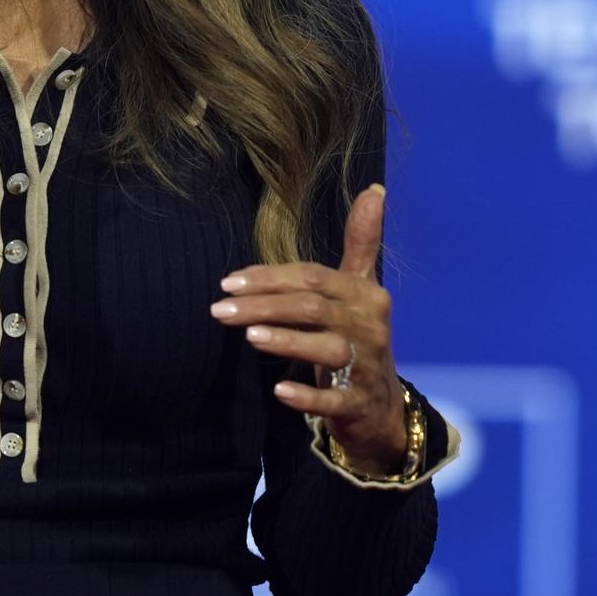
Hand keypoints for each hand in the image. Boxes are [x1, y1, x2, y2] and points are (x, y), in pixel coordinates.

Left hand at [207, 184, 409, 470]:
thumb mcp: (359, 289)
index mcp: (367, 294)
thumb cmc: (355, 337)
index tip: (228, 281)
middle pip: (312, 308)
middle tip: (218, 309)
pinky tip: (279, 390)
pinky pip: (335, 400)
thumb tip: (374, 189)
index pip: (313, 277)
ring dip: (287, 340)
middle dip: (264, 305)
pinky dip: (308, 396)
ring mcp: (369, 367)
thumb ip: (362, 242)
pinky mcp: (360, 403)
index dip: (270, 276)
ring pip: (327, 349)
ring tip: (249, 335)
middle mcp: (371, 326)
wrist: (378, 406)